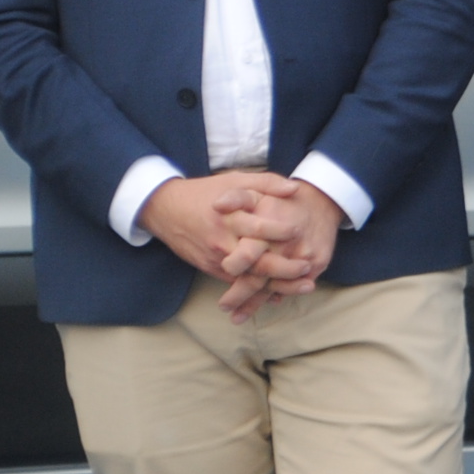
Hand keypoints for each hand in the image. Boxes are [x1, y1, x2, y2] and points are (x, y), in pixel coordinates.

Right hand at [140, 173, 337, 321]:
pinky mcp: (210, 268)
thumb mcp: (235, 180)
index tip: (300, 231)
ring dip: (276, 285)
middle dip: (284, 268)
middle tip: (309, 267)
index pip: (257, 228)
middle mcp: (222, 240)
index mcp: (229, 216)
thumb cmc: (205, 192)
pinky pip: (236, 282)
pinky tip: (280, 293)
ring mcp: (215, 258)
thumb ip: (266, 183)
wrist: (164, 210)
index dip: (280, 232)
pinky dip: (258, 290)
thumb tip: (295, 188)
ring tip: (303, 285)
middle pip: (255, 261)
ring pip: (247, 278)